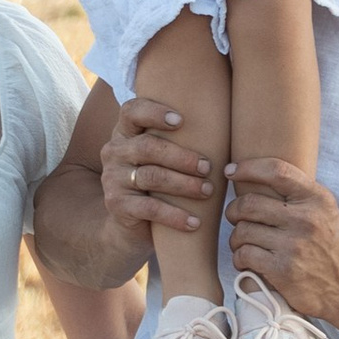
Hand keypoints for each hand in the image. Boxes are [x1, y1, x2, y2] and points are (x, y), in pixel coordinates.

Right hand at [101, 97, 219, 247]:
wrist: (132, 226)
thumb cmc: (159, 182)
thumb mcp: (163, 157)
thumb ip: (180, 138)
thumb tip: (225, 123)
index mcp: (126, 132)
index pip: (131, 112)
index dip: (154, 112)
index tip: (181, 121)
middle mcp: (115, 151)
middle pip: (148, 146)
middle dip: (182, 156)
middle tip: (207, 167)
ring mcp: (113, 179)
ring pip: (151, 176)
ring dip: (184, 185)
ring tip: (208, 191)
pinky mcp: (117, 205)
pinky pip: (149, 208)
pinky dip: (175, 215)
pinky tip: (194, 222)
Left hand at [225, 162, 338, 331]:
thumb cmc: (327, 245)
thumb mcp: (324, 210)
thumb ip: (297, 192)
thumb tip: (253, 173)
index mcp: (317, 198)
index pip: (277, 171)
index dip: (248, 168)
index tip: (231, 171)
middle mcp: (306, 219)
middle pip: (249, 203)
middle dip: (234, 211)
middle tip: (236, 218)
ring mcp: (294, 245)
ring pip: (242, 231)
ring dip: (236, 238)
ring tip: (245, 243)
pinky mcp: (282, 270)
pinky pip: (243, 255)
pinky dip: (239, 258)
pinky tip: (248, 261)